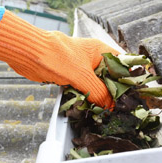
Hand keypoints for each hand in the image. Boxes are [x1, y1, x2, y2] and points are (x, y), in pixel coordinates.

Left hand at [0, 8, 118, 108]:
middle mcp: (92, 59)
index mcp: (100, 51)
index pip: (122, 64)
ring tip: (106, 111)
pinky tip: (90, 107)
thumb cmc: (56, 57)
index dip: (128, 79)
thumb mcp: (82, 75)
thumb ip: (98, 91)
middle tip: (119, 108)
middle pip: (109, 77)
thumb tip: (109, 106)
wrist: (29, 54)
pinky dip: (85, 97)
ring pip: (95, 84)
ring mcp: (81, 68)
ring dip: (98, 96)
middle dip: (112, 92)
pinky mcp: (70, 76)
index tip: (132, 95)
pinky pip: (82, 88)